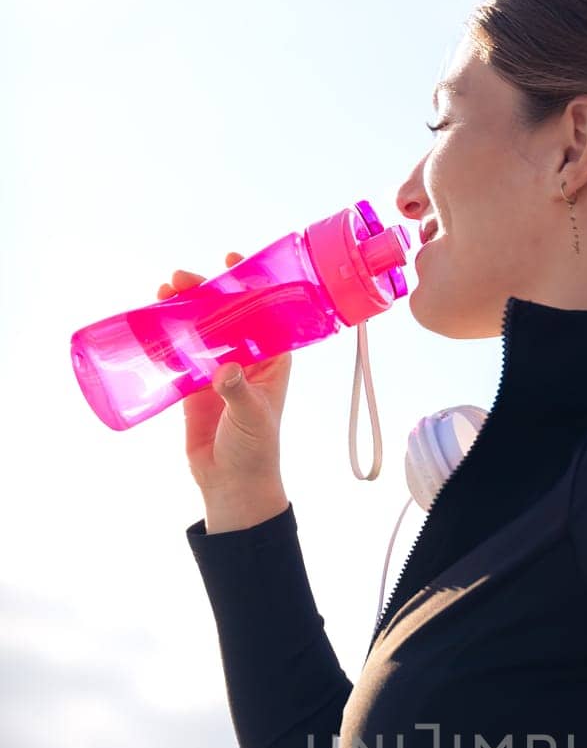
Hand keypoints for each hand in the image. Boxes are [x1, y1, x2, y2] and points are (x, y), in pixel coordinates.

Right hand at [157, 254, 291, 498]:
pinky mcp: (194, 386)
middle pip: (226, 315)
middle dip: (206, 293)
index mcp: (272, 362)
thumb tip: (225, 370)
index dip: (249, 286)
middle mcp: (246, 361)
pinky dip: (168, 337)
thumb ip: (238, 391)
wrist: (232, 485)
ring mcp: (218, 371)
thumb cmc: (255, 451)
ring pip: (201, 330)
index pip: (264, 314)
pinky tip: (153, 321)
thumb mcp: (252, 418)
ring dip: (183, 310)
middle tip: (182, 280)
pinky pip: (180, 353)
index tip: (231, 262)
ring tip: (164, 292)